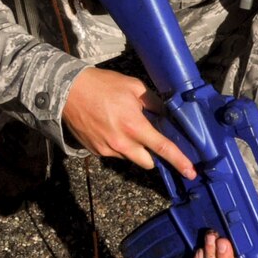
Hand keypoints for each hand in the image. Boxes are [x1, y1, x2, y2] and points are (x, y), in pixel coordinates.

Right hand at [60, 67, 193, 177]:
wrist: (67, 90)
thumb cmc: (102, 85)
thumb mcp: (134, 87)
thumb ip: (154, 103)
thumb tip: (166, 115)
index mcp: (134, 126)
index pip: (163, 148)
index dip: (179, 161)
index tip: (190, 172)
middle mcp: (122, 143)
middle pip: (149, 163)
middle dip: (154, 156)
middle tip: (151, 141)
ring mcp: (107, 149)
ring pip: (131, 158)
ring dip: (135, 149)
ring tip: (125, 128)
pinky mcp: (95, 151)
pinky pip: (114, 154)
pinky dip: (118, 146)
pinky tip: (111, 129)